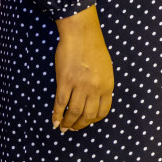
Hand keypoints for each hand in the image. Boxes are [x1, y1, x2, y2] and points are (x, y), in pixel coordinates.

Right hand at [53, 6, 113, 130]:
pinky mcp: (65, 81)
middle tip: (72, 129)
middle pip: (87, 116)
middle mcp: (95, 88)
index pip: (102, 112)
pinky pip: (60, 103)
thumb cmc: (93, 47)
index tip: (87, 122)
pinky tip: (54, 120)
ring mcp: (79, 85)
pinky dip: (57, 114)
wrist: (81, 33)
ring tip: (63, 127)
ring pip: (73, 112)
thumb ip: (101, 85)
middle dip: (79, 125)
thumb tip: (92, 101)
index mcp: (107, 86)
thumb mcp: (105, 69)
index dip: (93, 120)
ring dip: (67, 123)